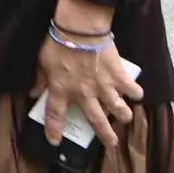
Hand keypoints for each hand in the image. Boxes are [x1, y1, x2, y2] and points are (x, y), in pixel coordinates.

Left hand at [33, 23, 139, 147]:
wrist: (80, 29)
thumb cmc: (58, 43)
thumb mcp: (42, 62)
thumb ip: (40, 79)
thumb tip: (34, 93)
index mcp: (62, 90)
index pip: (55, 115)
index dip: (54, 130)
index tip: (55, 141)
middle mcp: (84, 94)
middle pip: (96, 120)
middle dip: (104, 134)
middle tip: (111, 143)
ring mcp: (103, 86)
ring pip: (117, 108)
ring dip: (123, 115)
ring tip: (126, 119)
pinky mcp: (117, 75)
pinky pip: (130, 88)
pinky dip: (135, 92)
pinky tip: (138, 94)